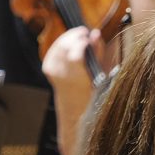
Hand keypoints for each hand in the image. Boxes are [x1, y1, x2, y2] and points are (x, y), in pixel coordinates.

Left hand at [43, 27, 103, 154]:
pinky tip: (69, 44)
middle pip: (65, 47)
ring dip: (68, 39)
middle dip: (75, 37)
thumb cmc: (96, 101)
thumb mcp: (104, 79)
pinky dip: (60, 46)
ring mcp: (54, 75)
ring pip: (57, 48)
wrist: (78, 120)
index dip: (82, 41)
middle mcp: (64, 78)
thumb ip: (99, 55)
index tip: (90, 36)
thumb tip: (96, 34)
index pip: (74, 54)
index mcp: (80, 81)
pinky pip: (52, 53)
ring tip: (79, 37)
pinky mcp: (50, 73)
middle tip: (85, 33)